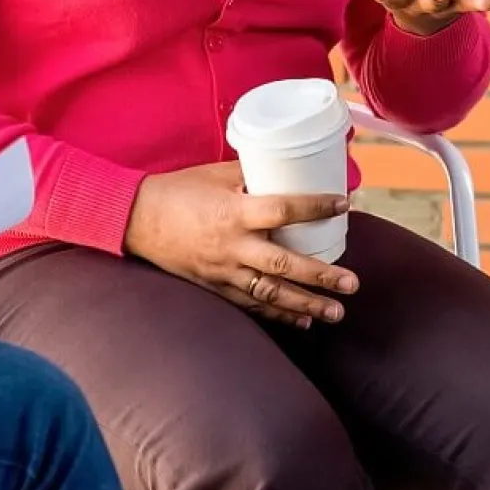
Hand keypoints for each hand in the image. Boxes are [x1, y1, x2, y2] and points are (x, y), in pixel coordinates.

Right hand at [123, 162, 358, 328]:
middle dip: (321, 277)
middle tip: (353, 284)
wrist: (136, 219)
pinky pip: (251, 305)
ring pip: (271, 294)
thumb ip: (254, 175)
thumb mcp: (218, 174)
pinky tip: (302, 321)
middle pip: (284, 265)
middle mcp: (232, 246)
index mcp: (233, 212)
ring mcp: (223, 271)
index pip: (282, 210)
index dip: (314, 207)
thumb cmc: (179, 190)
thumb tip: (290, 168)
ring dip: (305, 305)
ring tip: (336, 313)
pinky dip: (278, 315)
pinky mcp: (214, 287)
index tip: (342, 205)